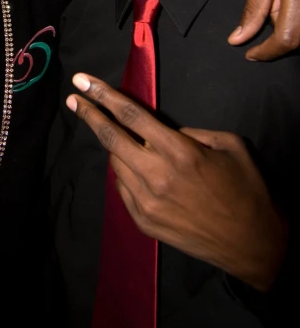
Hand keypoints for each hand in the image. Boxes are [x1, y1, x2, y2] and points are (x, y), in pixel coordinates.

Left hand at [67, 73, 287, 290]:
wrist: (253, 245)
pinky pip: (123, 188)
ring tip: (117, 134)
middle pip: (111, 138)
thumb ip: (193, 133)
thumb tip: (166, 131)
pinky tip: (135, 167)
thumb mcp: (229, 145)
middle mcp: (157, 176)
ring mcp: (146, 202)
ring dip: (113, 146)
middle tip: (73, 98)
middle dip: (89, 114)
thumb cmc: (246, 189)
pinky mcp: (143, 221)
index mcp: (180, 152)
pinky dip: (125, 172)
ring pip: (115, 164)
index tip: (82, 81)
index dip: (104, 96)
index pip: (132, 116)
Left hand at [228, 0, 299, 59]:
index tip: (251, 55)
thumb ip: (252, 10)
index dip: (268, 52)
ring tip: (284, 0)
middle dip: (279, 35)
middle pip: (299, 39)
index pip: (287, 37)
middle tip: (272, 6)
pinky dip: (299, 22)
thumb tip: (238, 41)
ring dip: (291, 27)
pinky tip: (293, 2)